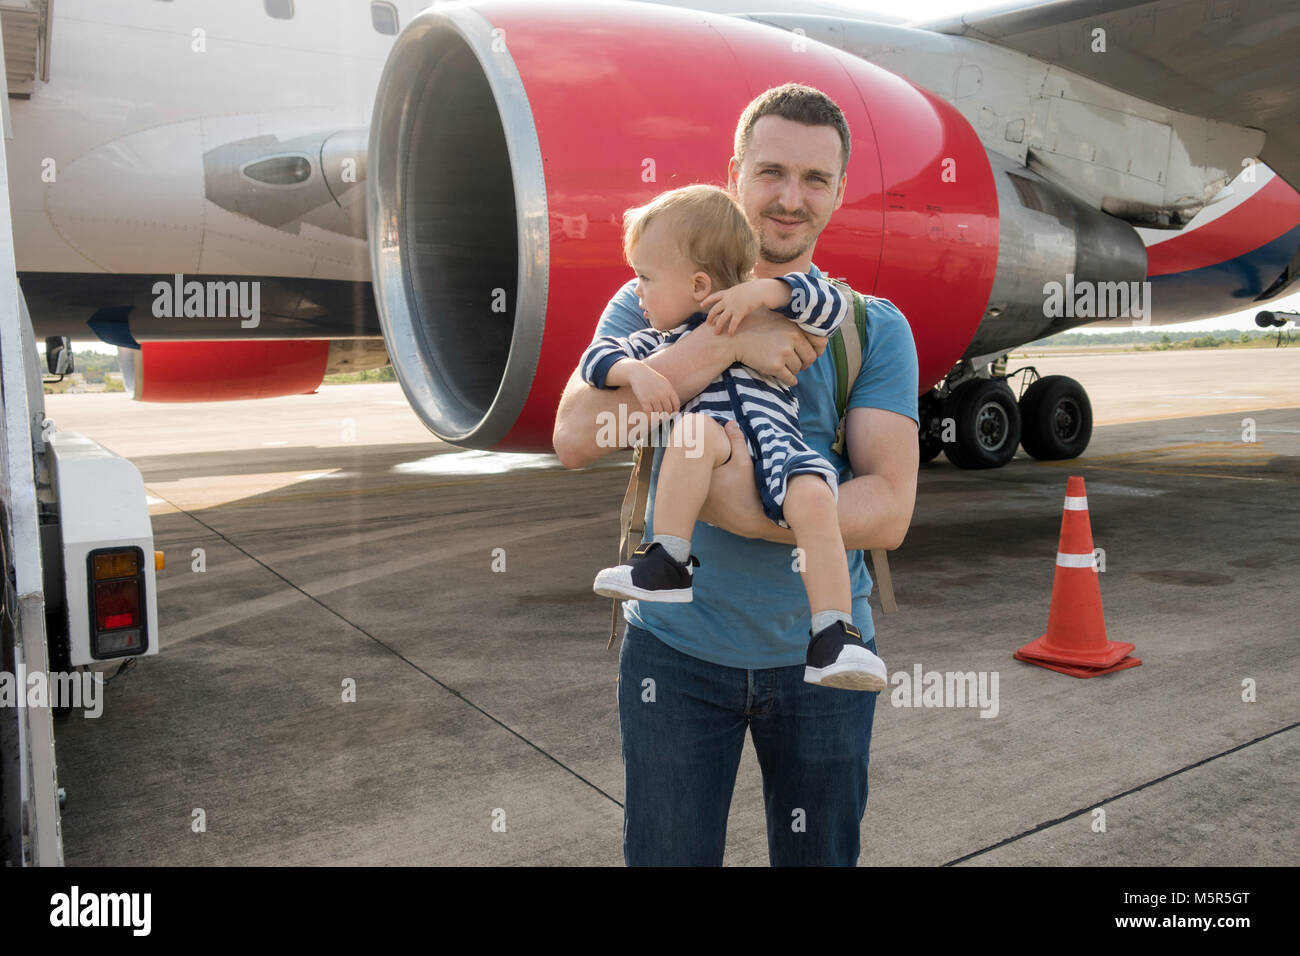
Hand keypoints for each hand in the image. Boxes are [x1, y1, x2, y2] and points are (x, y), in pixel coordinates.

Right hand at [626, 362, 679, 414]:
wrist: (638, 373)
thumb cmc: (652, 378)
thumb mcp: (664, 382)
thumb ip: (670, 392)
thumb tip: (675, 405)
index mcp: (669, 390)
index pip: (676, 404)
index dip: (675, 411)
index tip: (672, 414)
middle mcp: (662, 394)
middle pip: (668, 410)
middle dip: (666, 415)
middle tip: (663, 417)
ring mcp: (653, 397)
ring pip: (659, 413)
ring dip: (658, 417)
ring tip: (657, 418)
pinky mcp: (644, 400)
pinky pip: (650, 413)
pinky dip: (650, 417)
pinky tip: (650, 417)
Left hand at [698, 421, 786, 539]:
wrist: (753, 520)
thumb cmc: (750, 491)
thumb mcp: (745, 463)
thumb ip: (737, 441)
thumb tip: (730, 423)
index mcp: (701, 477)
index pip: (691, 459)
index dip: (693, 450)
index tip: (691, 439)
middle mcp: (694, 492)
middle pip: (688, 473)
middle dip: (690, 463)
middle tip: (687, 447)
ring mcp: (695, 505)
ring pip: (689, 487)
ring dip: (690, 478)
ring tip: (690, 466)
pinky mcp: (699, 514)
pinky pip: (692, 498)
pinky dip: (693, 492)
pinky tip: (695, 485)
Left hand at [701, 279, 783, 335]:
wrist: (760, 290)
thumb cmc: (753, 289)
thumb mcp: (741, 288)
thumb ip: (735, 293)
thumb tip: (734, 295)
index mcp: (728, 293)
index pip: (714, 296)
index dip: (707, 300)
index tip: (701, 304)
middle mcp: (728, 300)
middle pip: (715, 310)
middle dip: (710, 317)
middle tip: (708, 323)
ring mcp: (733, 307)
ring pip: (721, 319)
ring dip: (718, 327)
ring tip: (716, 333)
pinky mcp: (739, 313)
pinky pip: (733, 323)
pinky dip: (731, 329)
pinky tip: (730, 334)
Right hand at [731, 310, 826, 385]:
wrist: (734, 339)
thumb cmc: (755, 329)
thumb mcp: (777, 321)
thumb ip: (794, 328)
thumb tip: (815, 340)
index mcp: (794, 328)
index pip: (814, 346)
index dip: (809, 354)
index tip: (804, 358)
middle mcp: (792, 339)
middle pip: (808, 359)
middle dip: (803, 364)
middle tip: (797, 366)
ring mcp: (784, 352)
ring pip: (798, 369)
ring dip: (792, 371)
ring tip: (783, 367)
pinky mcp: (775, 365)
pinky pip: (790, 378)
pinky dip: (790, 381)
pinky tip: (787, 379)